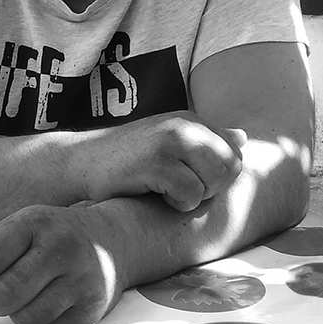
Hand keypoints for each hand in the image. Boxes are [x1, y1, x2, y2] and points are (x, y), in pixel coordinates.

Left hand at [0, 204, 121, 323]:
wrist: (109, 241)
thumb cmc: (49, 236)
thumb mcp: (13, 230)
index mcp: (34, 222)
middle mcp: (61, 248)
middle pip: (4, 294)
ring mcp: (80, 279)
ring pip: (25, 317)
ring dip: (16, 312)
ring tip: (27, 293)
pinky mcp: (91, 308)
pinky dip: (39, 321)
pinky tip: (49, 300)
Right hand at [74, 111, 245, 211]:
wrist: (80, 163)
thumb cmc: (127, 161)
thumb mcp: (168, 145)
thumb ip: (204, 141)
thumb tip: (241, 137)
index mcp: (189, 120)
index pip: (235, 152)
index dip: (221, 176)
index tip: (194, 181)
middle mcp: (182, 125)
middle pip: (231, 166)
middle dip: (213, 187)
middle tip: (183, 190)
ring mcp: (168, 141)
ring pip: (215, 179)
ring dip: (196, 196)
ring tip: (170, 191)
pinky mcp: (154, 162)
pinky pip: (191, 193)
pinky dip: (178, 203)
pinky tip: (157, 195)